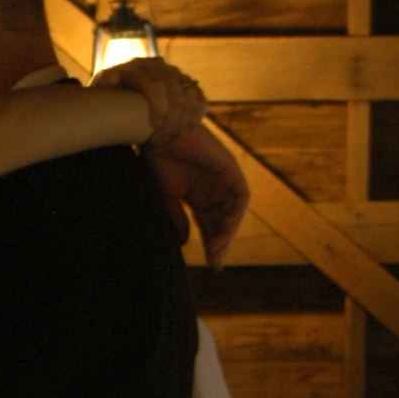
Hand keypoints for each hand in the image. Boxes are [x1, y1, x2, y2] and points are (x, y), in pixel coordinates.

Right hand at [97, 61, 246, 267]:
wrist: (159, 132)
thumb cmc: (158, 159)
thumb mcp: (166, 197)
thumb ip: (177, 219)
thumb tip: (185, 244)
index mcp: (199, 195)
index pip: (210, 224)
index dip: (212, 244)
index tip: (211, 265)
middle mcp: (214, 188)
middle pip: (224, 222)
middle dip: (221, 243)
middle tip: (216, 263)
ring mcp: (224, 178)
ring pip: (234, 212)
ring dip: (228, 232)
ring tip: (217, 249)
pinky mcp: (231, 168)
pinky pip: (240, 197)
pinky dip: (235, 214)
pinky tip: (224, 229)